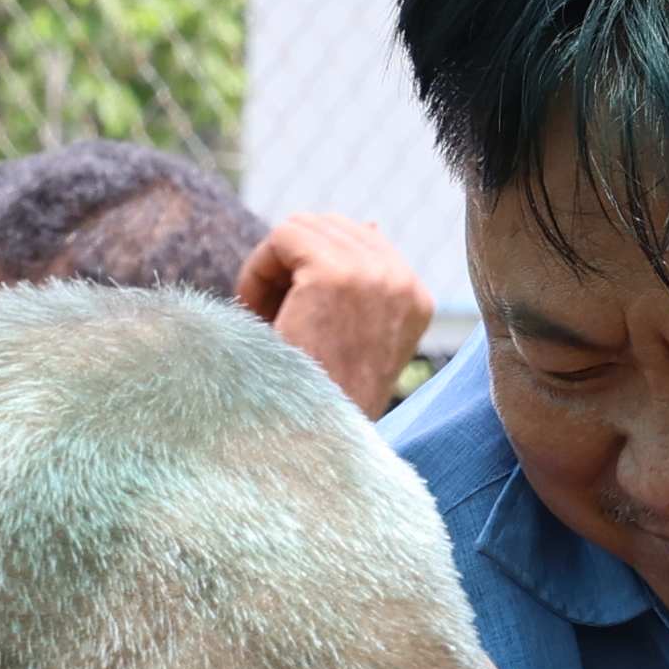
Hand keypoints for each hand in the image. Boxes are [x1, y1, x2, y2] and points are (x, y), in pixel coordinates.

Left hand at [235, 213, 431, 412]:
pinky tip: (253, 312)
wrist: (311, 443)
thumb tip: (367, 225)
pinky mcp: (335, 272)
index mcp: (415, 298)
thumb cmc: (319, 401)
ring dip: (273, 268)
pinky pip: (283, 236)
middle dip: (292, 265)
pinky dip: (257, 269)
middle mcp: (403, 281)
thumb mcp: (352, 341)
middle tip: (270, 317)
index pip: (360, 241)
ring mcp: (374, 273)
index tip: (292, 317)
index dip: (311, 271)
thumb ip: (359, 284)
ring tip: (263, 318)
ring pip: (303, 227)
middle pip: (331, 228)